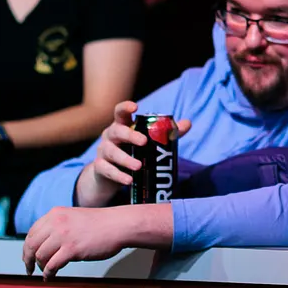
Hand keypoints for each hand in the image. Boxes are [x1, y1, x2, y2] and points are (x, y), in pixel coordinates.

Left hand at [22, 206, 136, 278]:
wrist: (119, 225)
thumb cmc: (102, 224)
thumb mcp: (74, 217)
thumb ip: (59, 226)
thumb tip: (47, 244)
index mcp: (55, 214)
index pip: (32, 232)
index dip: (28, 247)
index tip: (28, 256)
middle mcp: (56, 223)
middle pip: (31, 244)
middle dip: (27, 259)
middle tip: (29, 268)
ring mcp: (63, 236)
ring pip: (40, 256)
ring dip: (40, 267)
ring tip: (44, 272)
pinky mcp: (71, 249)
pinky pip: (52, 265)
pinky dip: (48, 273)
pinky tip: (50, 277)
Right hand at [77, 101, 191, 207]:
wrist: (110, 176)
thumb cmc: (133, 153)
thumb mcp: (148, 143)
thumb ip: (167, 133)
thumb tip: (188, 123)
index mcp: (122, 126)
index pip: (120, 112)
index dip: (125, 107)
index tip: (135, 107)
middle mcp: (110, 136)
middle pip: (116, 131)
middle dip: (130, 135)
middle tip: (144, 142)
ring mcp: (103, 151)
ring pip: (111, 152)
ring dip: (125, 159)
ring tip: (139, 166)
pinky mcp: (100, 167)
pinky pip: (106, 170)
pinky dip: (118, 175)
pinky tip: (129, 181)